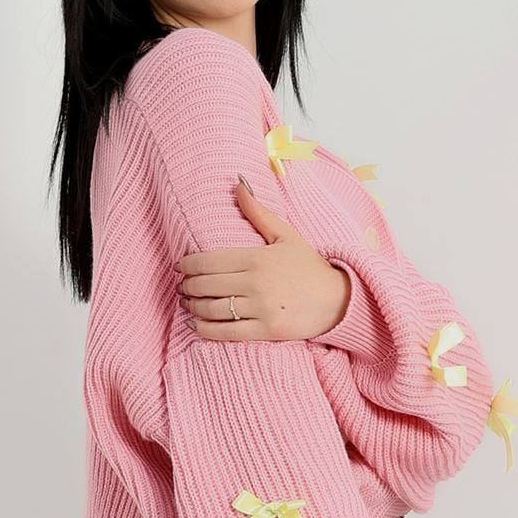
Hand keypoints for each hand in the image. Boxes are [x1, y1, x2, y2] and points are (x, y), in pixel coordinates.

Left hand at [175, 179, 350, 341]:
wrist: (337, 300)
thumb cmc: (309, 267)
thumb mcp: (286, 234)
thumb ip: (258, 212)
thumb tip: (238, 184)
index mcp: (256, 257)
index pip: (208, 261)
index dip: (187, 265)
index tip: (180, 267)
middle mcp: (255, 282)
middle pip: (205, 285)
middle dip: (187, 286)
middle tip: (182, 287)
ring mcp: (260, 308)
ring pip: (212, 309)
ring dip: (193, 307)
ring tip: (188, 304)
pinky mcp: (266, 330)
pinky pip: (226, 332)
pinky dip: (206, 330)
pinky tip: (196, 325)